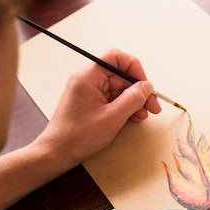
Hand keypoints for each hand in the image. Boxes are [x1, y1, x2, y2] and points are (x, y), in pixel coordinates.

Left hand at [35, 49, 161, 168]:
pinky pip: (111, 97)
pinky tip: (132, 117)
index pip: (115, 57)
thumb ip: (133, 99)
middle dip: (137, 89)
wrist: (57, 153)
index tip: (145, 86)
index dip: (134, 68)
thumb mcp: (112, 117)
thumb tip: (147, 86)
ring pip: (117, 87)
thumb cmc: (78, 136)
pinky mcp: (89, 101)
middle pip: (119, 74)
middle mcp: (86, 79)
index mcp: (88, 76)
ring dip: (132, 100)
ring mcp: (87, 90)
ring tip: (142, 116)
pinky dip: (123, 106)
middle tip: (152, 106)